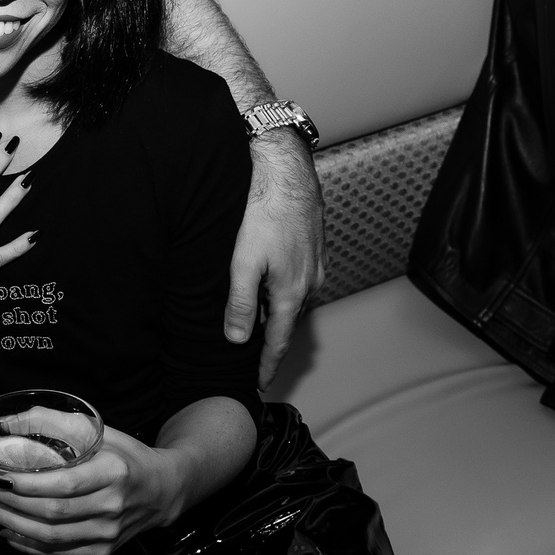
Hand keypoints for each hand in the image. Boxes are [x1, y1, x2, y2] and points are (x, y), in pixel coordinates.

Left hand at [0, 427, 189, 554]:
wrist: (164, 489)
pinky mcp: (103, 550)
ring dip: (15, 526)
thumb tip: (8, 421)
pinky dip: (28, 546)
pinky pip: (59, 554)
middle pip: (53, 513)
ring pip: (52, 538)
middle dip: (12, 505)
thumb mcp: (98, 430)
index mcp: (114, 473)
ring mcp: (108, 533)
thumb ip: (53, 422)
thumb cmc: (127, 456)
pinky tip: (10, 533)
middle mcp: (113, 506)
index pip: (63, 485)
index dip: (26, 486)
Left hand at [226, 130, 324, 386]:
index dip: (267, 365)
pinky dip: (281, 292)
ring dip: (275, 315)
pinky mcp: (314, 248)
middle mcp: (310, 283)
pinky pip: (297, 281)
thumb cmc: (263, 212)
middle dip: (270, 342)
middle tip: (252, 361)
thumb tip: (239, 340)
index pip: (279, 341)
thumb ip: (241, 303)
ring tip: (256, 328)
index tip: (258, 384)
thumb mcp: (243, 262)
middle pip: (286, 323)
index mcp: (291, 292)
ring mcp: (315, 265)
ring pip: (292, 300)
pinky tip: (267, 287)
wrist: (286, 171)